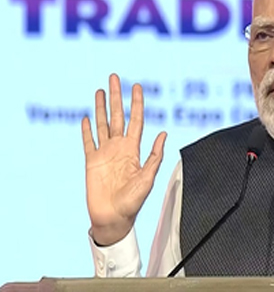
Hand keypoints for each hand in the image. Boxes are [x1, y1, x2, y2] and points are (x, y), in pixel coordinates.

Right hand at [82, 74, 166, 245]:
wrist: (114, 218)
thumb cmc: (134, 201)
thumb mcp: (148, 177)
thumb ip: (154, 155)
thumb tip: (164, 133)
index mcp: (134, 149)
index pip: (136, 120)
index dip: (136, 103)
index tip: (137, 86)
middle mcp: (119, 147)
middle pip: (117, 116)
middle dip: (117, 96)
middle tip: (115, 77)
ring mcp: (104, 153)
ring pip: (102, 124)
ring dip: (101, 107)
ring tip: (100, 90)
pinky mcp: (91, 162)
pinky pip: (88, 142)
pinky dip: (86, 130)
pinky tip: (86, 117)